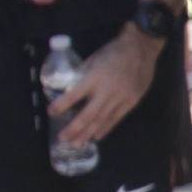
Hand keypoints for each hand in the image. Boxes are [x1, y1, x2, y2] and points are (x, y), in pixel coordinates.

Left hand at [48, 22, 157, 146]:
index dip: (61, 105)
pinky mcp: (131, 101)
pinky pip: (116, 118)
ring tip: (77, 143)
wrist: (140, 48)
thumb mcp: (93, 59)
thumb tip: (70, 92)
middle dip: (73, 128)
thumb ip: (83, 76)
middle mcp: (106, 90)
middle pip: (87, 114)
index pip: (73, 95)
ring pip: (101, 120)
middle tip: (62, 139)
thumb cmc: (113, 52)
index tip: (50, 113)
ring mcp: (120, 98)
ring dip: (87, 133)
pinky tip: (97, 136)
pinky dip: (105, 128)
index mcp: (94, 77)